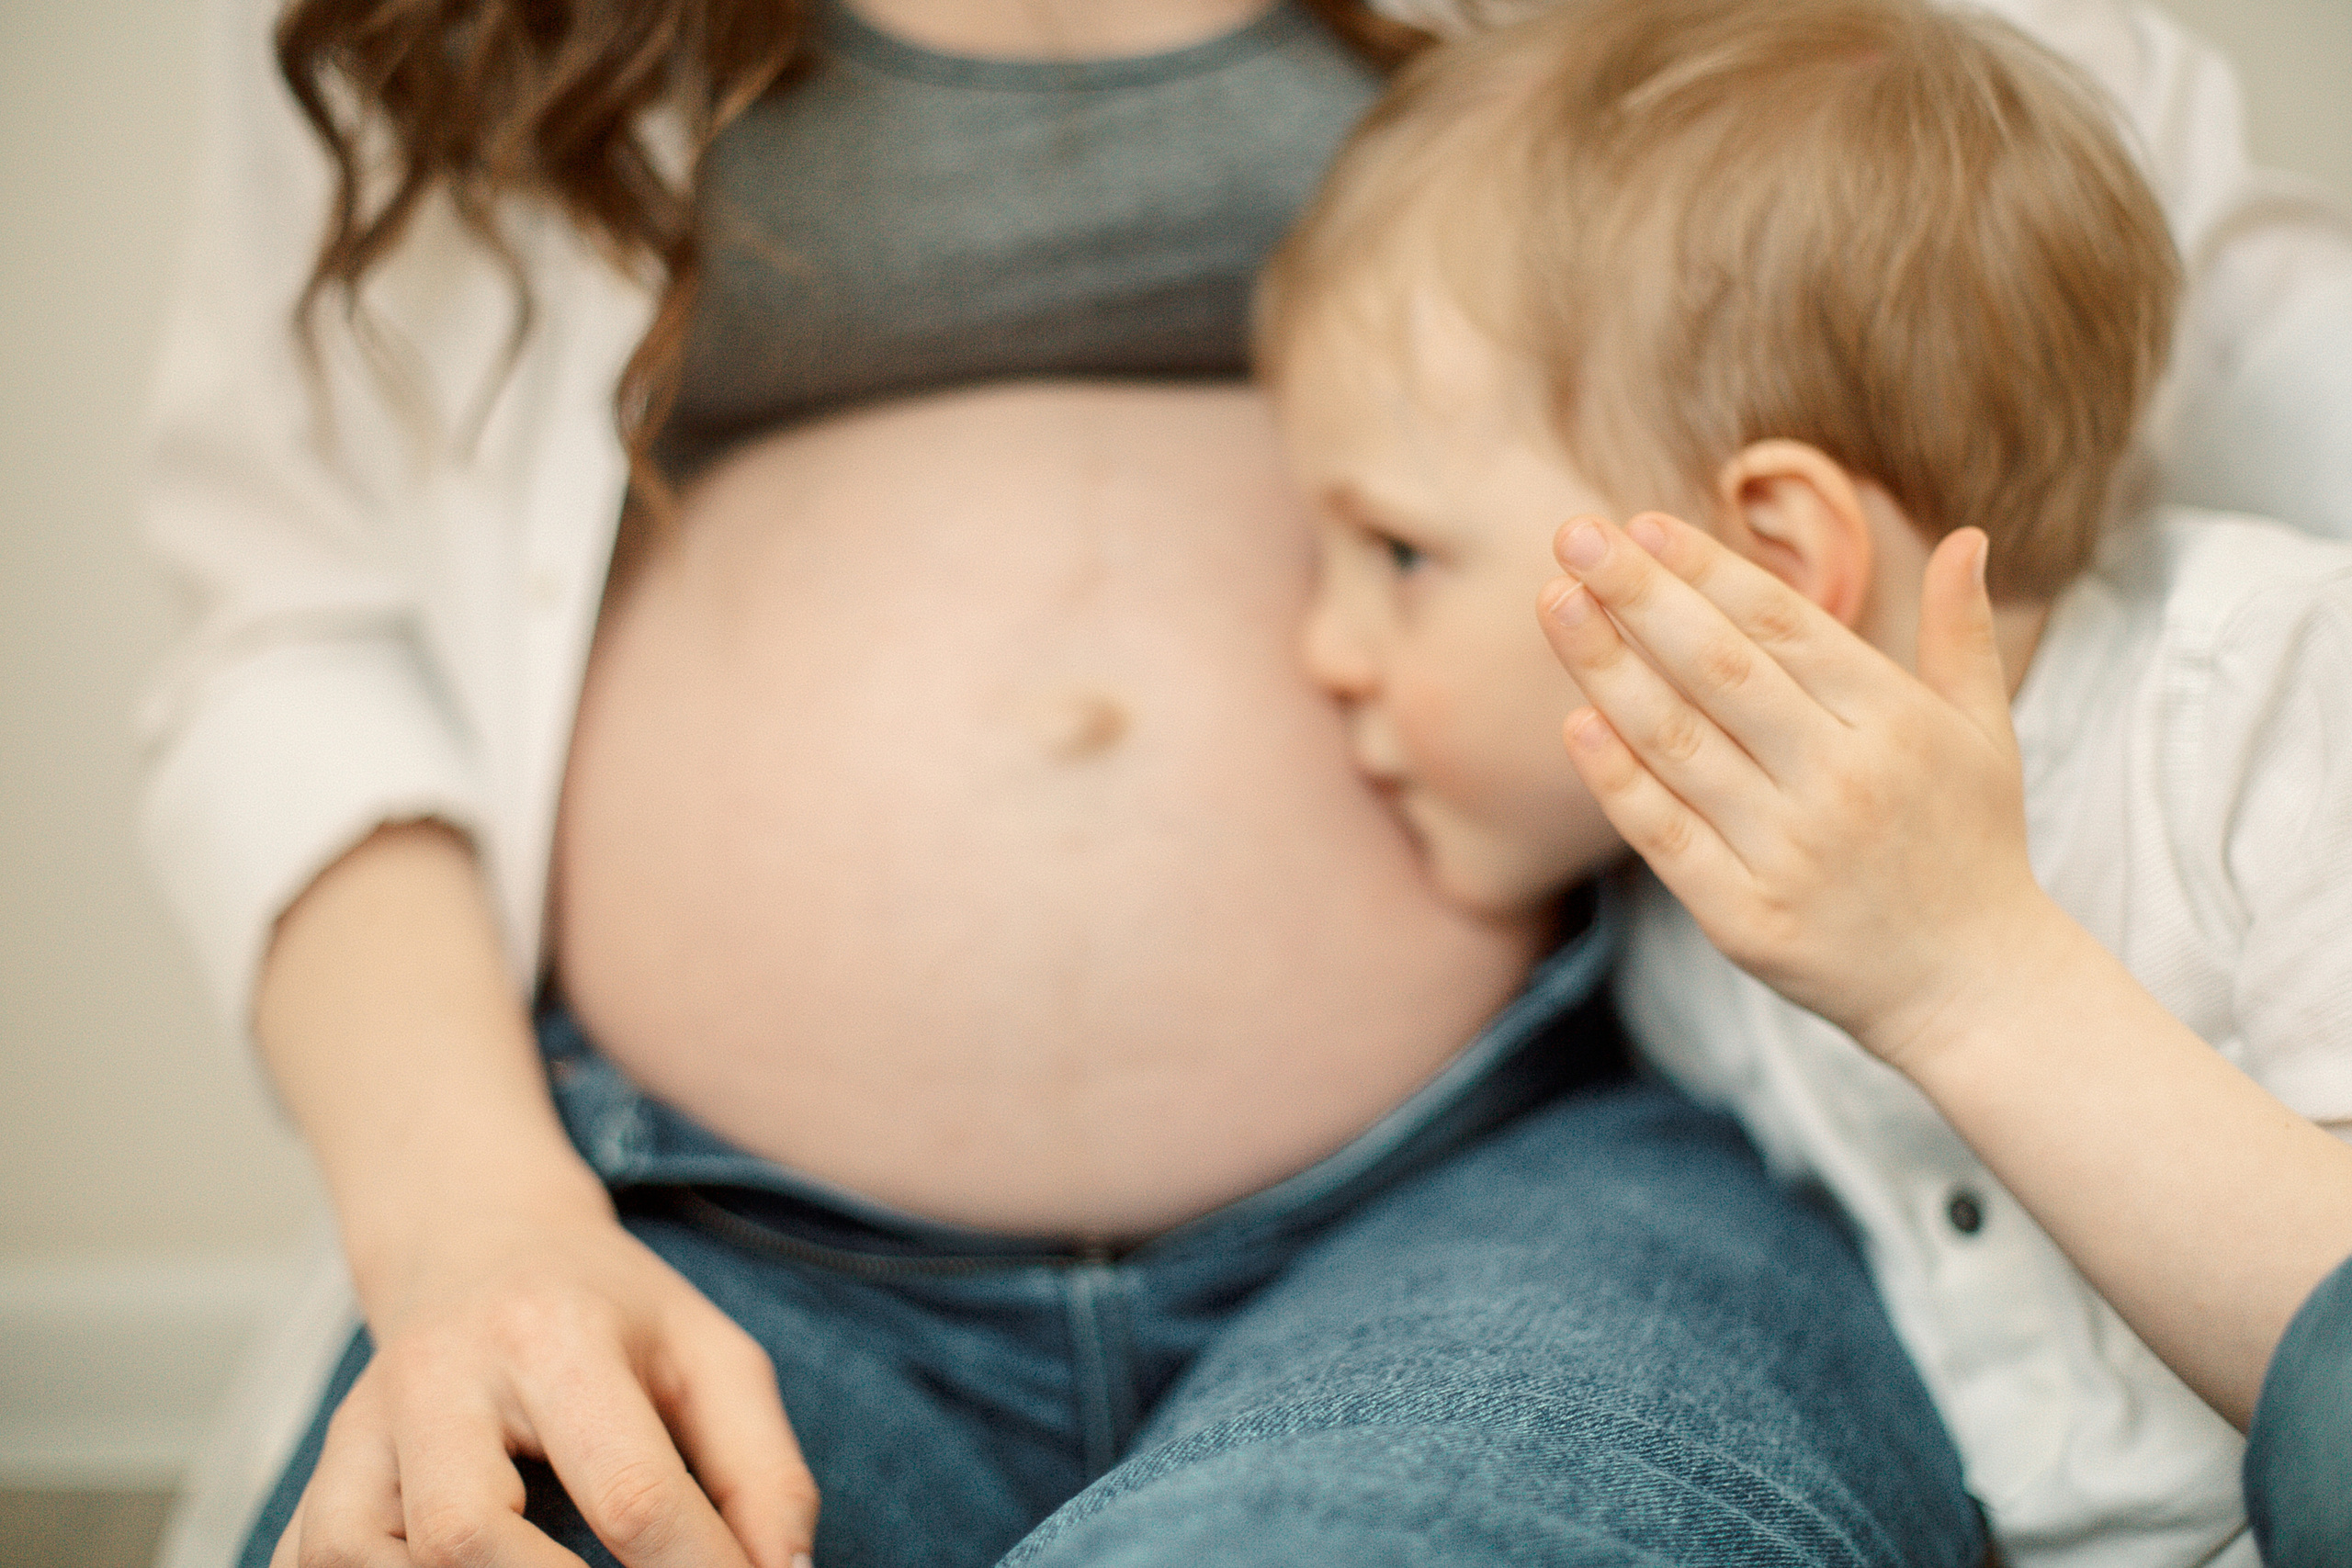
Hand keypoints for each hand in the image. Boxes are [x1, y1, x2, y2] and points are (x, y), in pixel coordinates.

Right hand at [270, 1189, 816, 1567]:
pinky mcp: (318, 1473)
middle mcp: (439, 1379)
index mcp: (555, 1335)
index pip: (628, 1491)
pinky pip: (302, 1560)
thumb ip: (762, 1472)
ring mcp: (360, 1431)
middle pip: (463, 1536)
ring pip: (352, 1553)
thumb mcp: (711, 1357)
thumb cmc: (611, 1312)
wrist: (477, 1238)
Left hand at [1537, 511, 2066, 1074]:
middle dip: (1641, 594)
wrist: (1977, 991)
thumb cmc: (1971, 847)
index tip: (1641, 524)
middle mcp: (1840, 778)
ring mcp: (1789, 851)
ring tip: (1554, 603)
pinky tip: (1576, 719)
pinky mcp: (1746, 918)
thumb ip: (1962, 635)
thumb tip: (1967, 537)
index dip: (1707, 570)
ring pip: (1677, 741)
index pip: (1782, 625)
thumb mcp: (1986, 735)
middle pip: (1720, 668)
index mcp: (1893, 720)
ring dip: (1608, 667)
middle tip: (1575, 535)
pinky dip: (1616, 777)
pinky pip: (1665, 834)